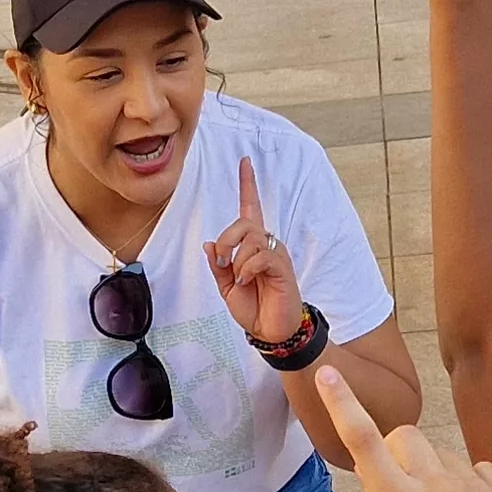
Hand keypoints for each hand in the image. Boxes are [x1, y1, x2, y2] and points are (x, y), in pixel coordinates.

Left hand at [202, 160, 306, 344]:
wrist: (269, 330)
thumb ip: (218, 265)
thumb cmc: (252, 306)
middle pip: (243, 222)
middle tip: (224, 264)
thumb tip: (210, 244)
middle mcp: (265, 243)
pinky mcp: (282, 266)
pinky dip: (247, 269)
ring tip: (240, 279)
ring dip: (237, 260)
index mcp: (250, 245)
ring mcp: (275, 254)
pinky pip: (260, 256)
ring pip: (250, 238)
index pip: (250, 207)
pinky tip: (246, 281)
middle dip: (227, 241)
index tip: (245, 161)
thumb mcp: (226, 286)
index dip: (247, 184)